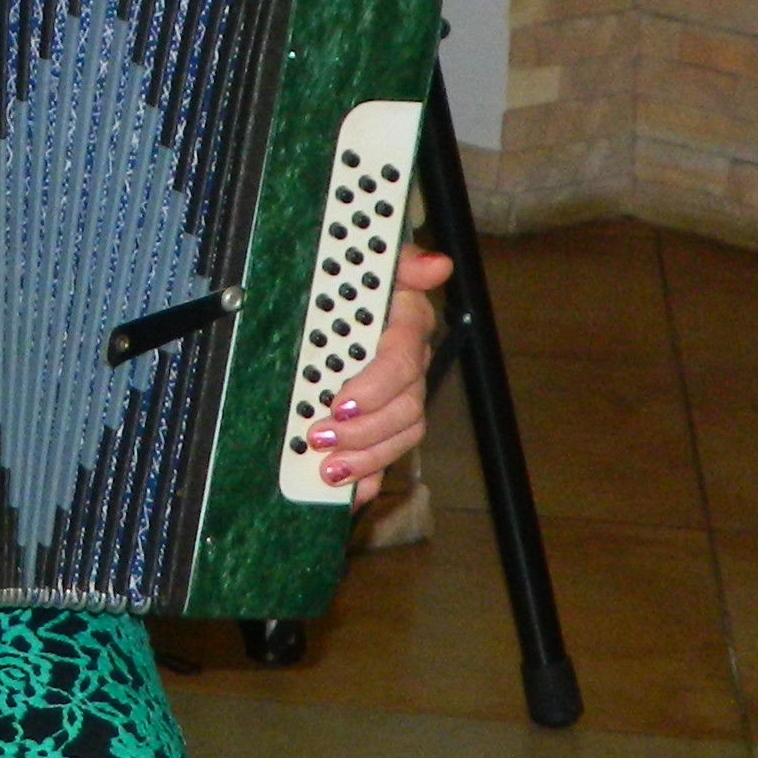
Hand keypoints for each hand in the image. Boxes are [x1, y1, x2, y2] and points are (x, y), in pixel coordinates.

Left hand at [309, 248, 448, 504]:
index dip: (374, 386)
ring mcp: (399, 399)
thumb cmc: (359, 283)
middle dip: (363, 430)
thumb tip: (436, 265)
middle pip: (404, 409)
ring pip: (400, 437)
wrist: (339, 298)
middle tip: (321, 437)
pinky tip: (346, 493)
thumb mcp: (374, 266)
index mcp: (405, 327)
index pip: (402, 360)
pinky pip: (387, 458)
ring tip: (328, 469)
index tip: (339, 402)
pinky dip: (368, 479)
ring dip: (366, 458)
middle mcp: (409, 368)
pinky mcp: (383, 423)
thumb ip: (402, 264)